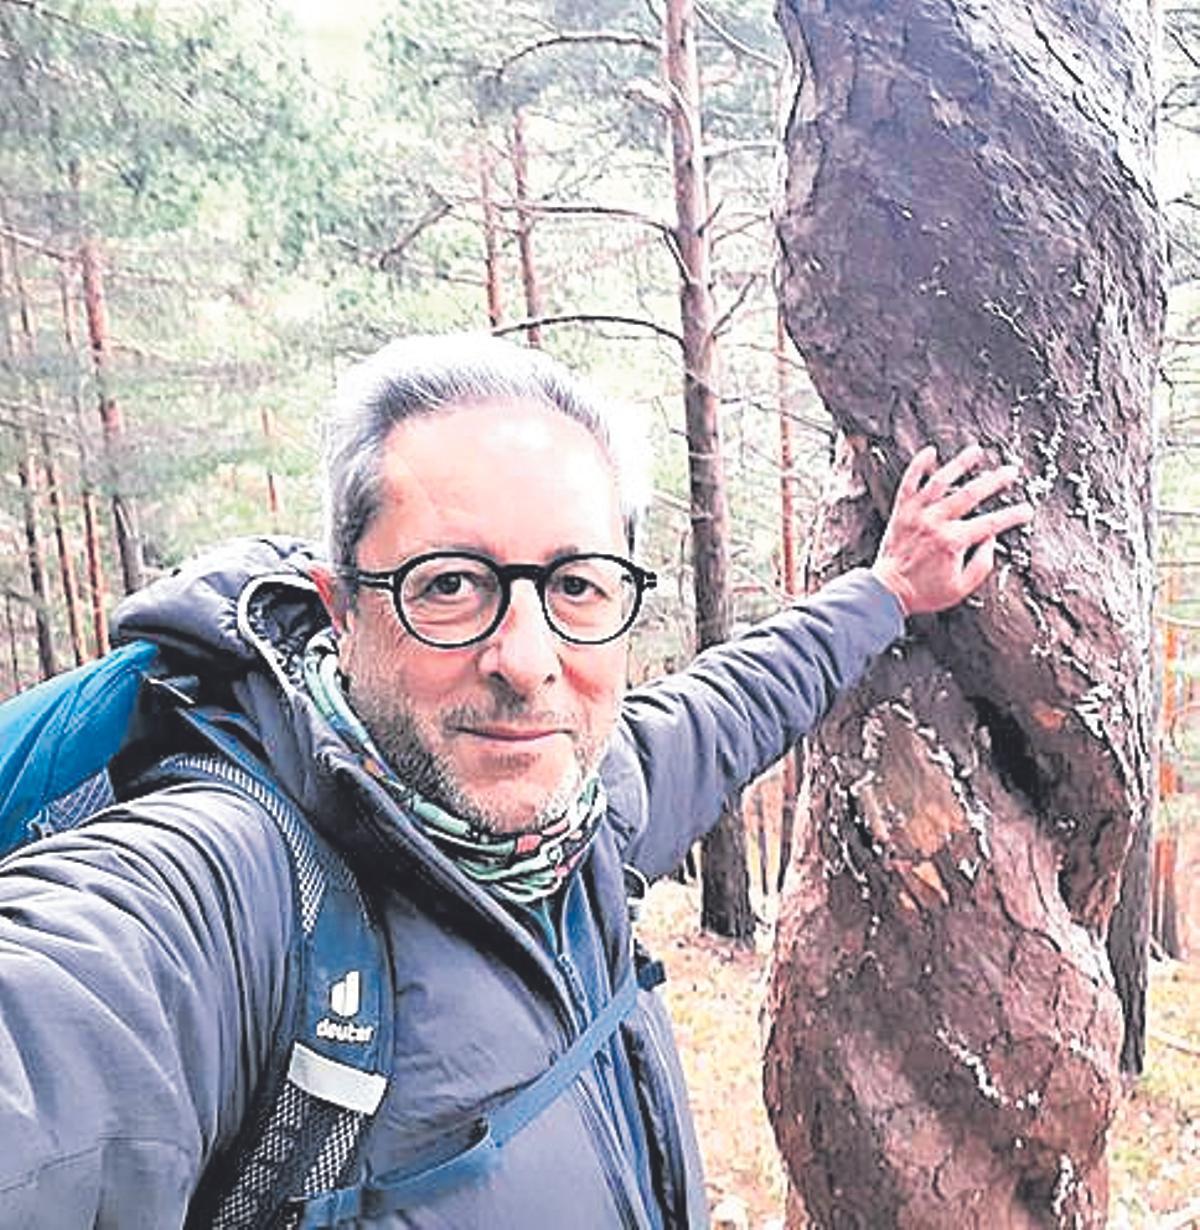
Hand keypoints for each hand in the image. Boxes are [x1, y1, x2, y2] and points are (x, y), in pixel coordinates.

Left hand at [870, 444, 1033, 616]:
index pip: (991, 523)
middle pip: (970, 494)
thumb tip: (991, 540)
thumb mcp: (962, 587)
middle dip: (994, 481)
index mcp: (953, 541)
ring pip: (941, 481)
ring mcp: (917, 514)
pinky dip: (918, 466)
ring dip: (960, 464)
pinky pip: (909, 483)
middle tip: (1011, 471)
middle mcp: (936, 522)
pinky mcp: (901, 511)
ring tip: (977, 451)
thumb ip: (982, 563)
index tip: (1027, 510)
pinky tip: (930, 452)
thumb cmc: (924, 592)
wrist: (887, 591)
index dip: (1012, 516)